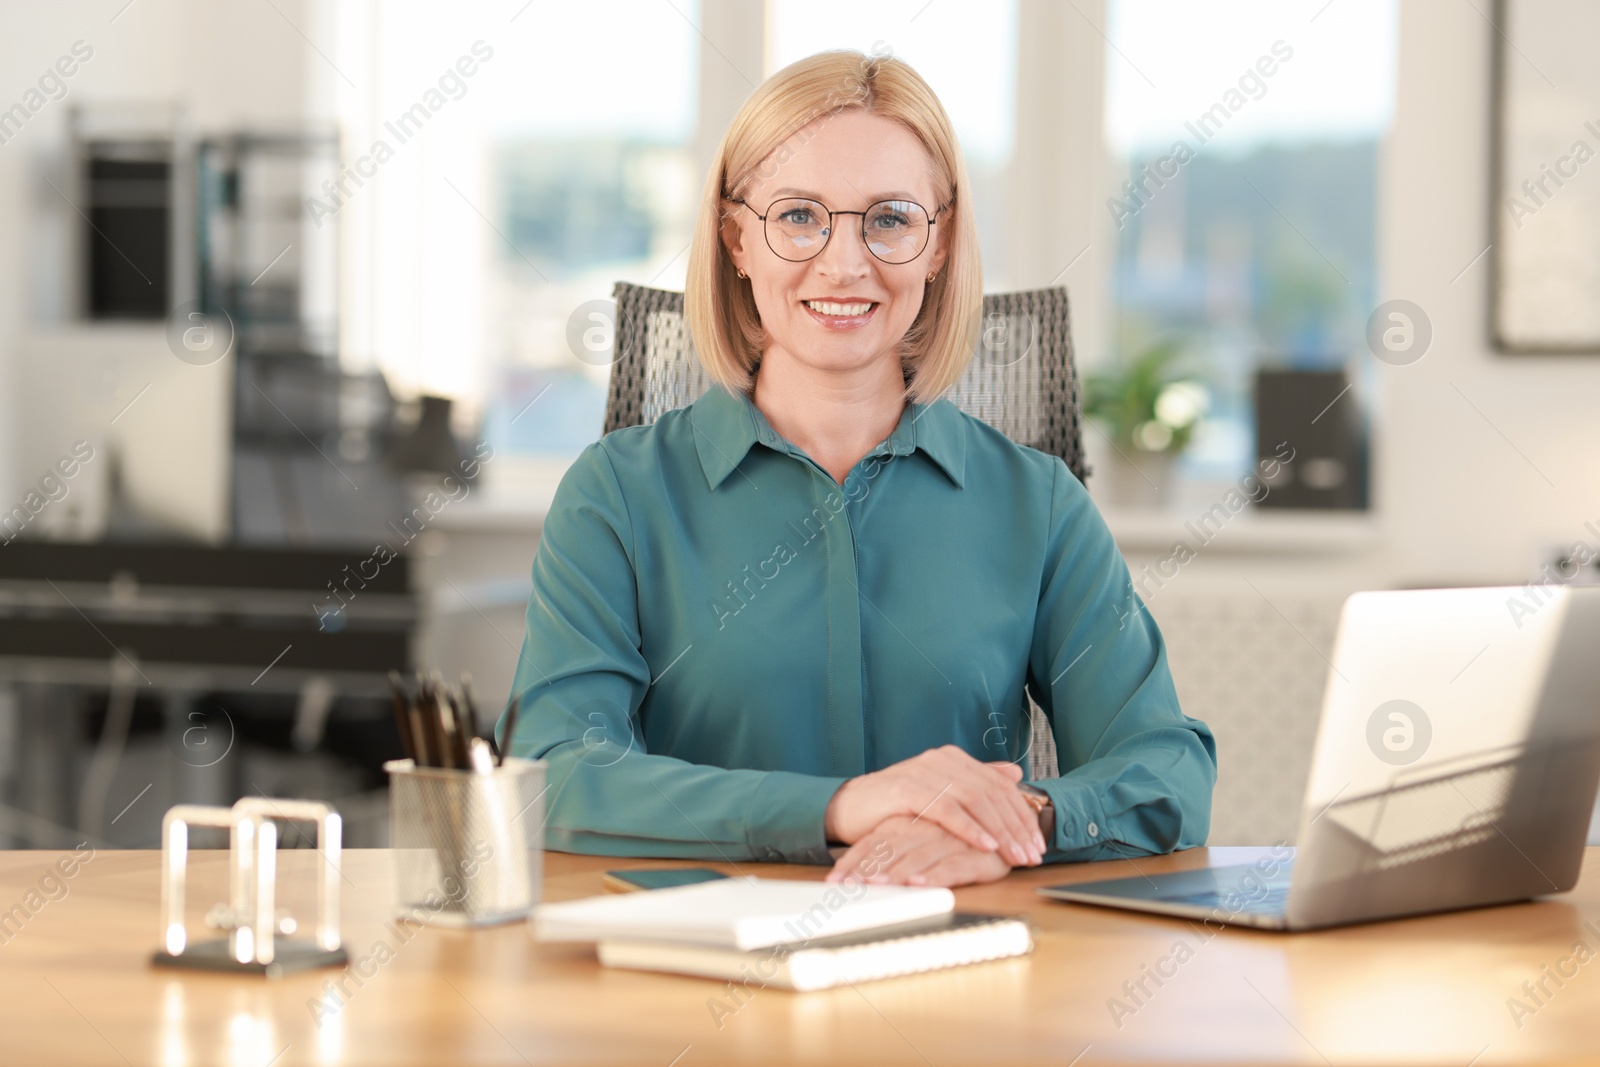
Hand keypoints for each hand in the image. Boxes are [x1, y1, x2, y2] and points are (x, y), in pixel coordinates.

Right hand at [823, 745, 1044, 866]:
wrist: (850, 806)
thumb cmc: (896, 805)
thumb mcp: (940, 793)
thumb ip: (975, 781)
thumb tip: (1014, 773)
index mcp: (954, 759)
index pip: (1000, 786)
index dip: (1022, 815)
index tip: (1038, 843)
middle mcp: (942, 759)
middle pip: (992, 793)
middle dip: (1016, 827)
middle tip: (1032, 855)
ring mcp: (924, 771)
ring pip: (975, 800)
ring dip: (1000, 831)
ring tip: (1016, 854)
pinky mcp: (907, 789)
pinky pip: (946, 809)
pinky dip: (970, 828)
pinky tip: (986, 845)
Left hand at [827, 815, 1012, 887]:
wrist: (1001, 831)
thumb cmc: (953, 838)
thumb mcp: (914, 839)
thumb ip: (886, 849)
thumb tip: (852, 872)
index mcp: (907, 823)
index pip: (873, 842)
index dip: (853, 861)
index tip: (835, 882)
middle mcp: (926, 829)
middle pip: (890, 851)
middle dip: (868, 871)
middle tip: (849, 888)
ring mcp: (950, 841)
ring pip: (918, 857)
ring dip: (895, 873)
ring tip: (877, 886)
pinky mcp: (975, 856)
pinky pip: (952, 865)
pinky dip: (934, 875)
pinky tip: (918, 884)